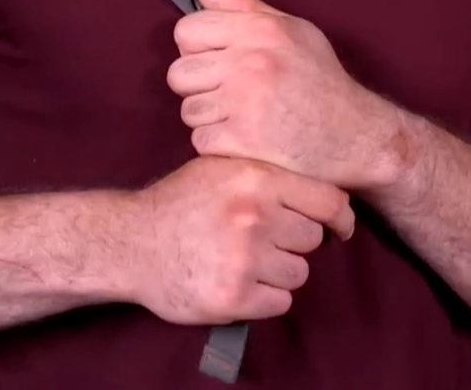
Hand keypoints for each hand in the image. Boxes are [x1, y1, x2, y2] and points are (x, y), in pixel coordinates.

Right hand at [125, 155, 355, 324]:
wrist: (130, 242)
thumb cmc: (181, 202)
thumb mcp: (223, 167)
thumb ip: (270, 175)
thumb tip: (325, 195)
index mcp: (257, 180)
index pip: (328, 201)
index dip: (340, 218)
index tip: (340, 228)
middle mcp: (254, 217)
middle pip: (313, 239)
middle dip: (295, 242)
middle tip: (268, 242)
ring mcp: (244, 259)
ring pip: (299, 272)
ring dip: (281, 272)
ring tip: (249, 262)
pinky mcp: (233, 297)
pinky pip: (280, 302)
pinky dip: (266, 298)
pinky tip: (243, 284)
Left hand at [165, 0, 406, 191]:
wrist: (353, 134)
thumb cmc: (322, 79)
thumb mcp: (293, 31)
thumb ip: (244, 7)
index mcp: (260, 31)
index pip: (187, 31)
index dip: (197, 48)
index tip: (218, 61)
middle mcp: (250, 63)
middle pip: (180, 73)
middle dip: (198, 86)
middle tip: (228, 94)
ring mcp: (245, 103)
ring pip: (188, 110)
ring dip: (209, 118)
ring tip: (239, 116)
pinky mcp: (242, 141)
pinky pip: (201, 140)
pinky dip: (218, 145)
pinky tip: (244, 139)